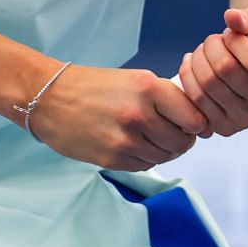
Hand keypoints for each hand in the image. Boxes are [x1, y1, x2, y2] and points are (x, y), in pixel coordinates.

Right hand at [24, 64, 206, 171]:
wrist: (50, 99)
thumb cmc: (94, 87)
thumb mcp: (134, 80)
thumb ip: (166, 98)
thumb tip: (197, 121)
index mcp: (149, 88)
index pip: (194, 118)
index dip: (196, 124)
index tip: (193, 124)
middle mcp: (139, 114)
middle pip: (182, 141)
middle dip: (182, 140)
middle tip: (173, 133)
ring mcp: (125, 140)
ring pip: (164, 156)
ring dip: (163, 151)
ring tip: (150, 138)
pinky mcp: (112, 159)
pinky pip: (144, 166)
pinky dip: (145, 158)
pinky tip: (133, 145)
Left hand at [179, 6, 247, 137]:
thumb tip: (231, 17)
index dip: (236, 42)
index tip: (231, 33)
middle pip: (227, 71)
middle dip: (212, 47)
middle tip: (214, 39)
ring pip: (209, 85)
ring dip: (198, 59)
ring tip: (203, 50)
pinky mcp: (226, 128)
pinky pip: (196, 100)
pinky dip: (188, 76)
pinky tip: (192, 64)